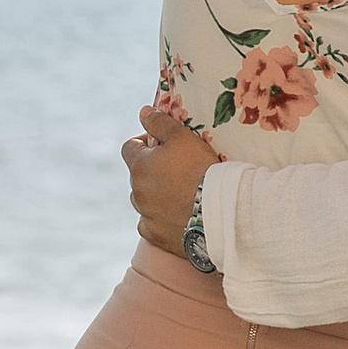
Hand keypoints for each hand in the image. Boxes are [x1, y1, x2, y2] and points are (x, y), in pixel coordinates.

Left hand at [125, 96, 217, 252]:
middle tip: (178, 169)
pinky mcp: (156, 237)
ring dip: (155, 196)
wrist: (218, 212)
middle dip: (152, 170)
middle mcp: (137, 192)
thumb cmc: (200, 169)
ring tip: (180, 194)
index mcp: (139, 166)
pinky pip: (152, 226)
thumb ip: (160, 123)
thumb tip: (143, 111)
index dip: (144, 142)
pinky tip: (177, 217)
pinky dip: (160, 220)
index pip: (129, 147)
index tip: (160, 144)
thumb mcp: (183, 138)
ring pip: (144, 202)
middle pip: (138, 176)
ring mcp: (145, 216)